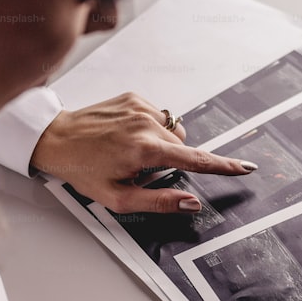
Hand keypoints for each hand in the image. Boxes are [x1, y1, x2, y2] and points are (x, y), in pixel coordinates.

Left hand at [29, 92, 257, 213]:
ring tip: (131, 152)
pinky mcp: (133, 97)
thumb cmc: (83, 170)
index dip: (223, 166)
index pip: (195, 160)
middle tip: (140, 170)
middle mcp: (146, 124)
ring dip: (162, 144)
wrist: (55, 138)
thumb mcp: (118, 198)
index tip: (246, 168)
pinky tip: (125, 136)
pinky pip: (157, 116)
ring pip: (172, 131)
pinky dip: (150, 129)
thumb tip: (191, 203)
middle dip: (171, 162)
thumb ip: (159, 202)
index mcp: (145, 150)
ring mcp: (140, 107)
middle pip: (182, 147)